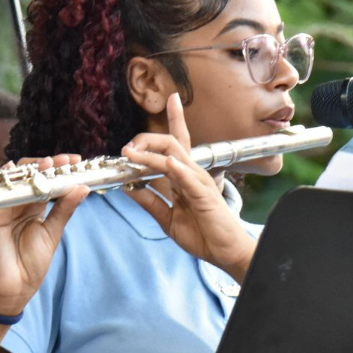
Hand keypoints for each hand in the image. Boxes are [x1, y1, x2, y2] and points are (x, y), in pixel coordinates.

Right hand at [0, 155, 88, 315]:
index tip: (76, 161)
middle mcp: (19, 203)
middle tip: (65, 161)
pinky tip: (21, 172)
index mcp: (35, 208)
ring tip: (49, 164)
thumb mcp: (53, 233)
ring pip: (15, 177)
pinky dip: (8, 178)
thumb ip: (64, 209)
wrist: (13, 288)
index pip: (46, 181)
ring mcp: (5, 206)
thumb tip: (82, 188)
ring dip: (31, 167)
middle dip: (48, 163)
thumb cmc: (32, 264)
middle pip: (31, 174)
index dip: (59, 169)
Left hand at [122, 93, 256, 281]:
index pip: (178, 143)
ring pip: (176, 157)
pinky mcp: (205, 197)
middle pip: (173, 143)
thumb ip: (150, 201)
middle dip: (148, 139)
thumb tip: (128, 186)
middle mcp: (193, 174)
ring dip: (151, 154)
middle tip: (127, 147)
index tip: (171, 98)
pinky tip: (167, 163)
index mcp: (185, 177)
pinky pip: (190, 179)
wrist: (225, 253)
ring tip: (132, 153)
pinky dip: (178, 170)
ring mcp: (199, 183)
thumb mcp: (167, 218)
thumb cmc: (203, 234)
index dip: (176, 118)